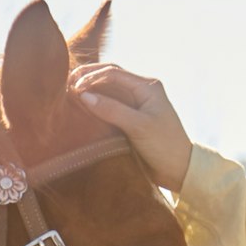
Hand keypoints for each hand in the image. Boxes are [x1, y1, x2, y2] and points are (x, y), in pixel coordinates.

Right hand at [68, 63, 194, 192]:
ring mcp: (135, 104)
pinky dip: (94, 104)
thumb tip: (84, 96)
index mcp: (148, 87)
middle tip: (65, 85)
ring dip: (89, 90)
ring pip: (107, 90)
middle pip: (109, 77)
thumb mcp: (139, 127)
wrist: (179, 171)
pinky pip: (109, 105)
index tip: (74, 88)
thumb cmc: (165, 146)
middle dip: (87, 78)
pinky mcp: (130, 118)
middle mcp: (141, 91)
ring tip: (68, 94)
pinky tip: (80, 107)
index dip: (91, 78)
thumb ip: (113, 110)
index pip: (114, 74)